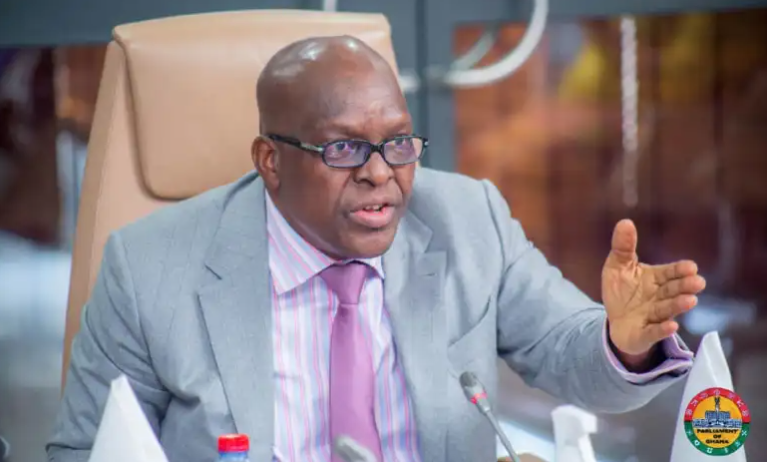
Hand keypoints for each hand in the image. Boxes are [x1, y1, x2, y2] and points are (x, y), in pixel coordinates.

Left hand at [602, 219, 705, 363]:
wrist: (616, 321)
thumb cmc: (622, 290)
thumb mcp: (617, 266)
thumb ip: (623, 247)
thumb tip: (625, 222)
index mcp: (656, 279)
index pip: (670, 273)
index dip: (680, 270)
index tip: (691, 267)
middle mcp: (659, 297)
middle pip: (673, 291)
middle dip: (684, 287)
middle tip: (698, 282)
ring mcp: (654, 316)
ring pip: (667, 310)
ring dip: (678, 305)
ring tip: (690, 300)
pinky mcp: (645, 334)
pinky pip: (654, 332)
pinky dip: (662, 330)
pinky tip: (672, 326)